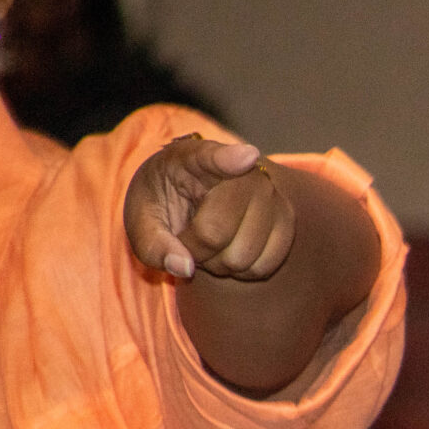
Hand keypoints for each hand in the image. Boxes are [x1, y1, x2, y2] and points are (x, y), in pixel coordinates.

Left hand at [125, 136, 298, 282]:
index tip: (247, 156)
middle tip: (187, 238)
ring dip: (220, 264)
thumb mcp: (142, 221)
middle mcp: (241, 171)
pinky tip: (232, 252)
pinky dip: (244, 272)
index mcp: (193, 158)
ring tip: (211, 244)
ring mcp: (270, 194)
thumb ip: (153, 244)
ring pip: (241, 256)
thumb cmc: (164, 207)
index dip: (230, 159)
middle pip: (214, 231)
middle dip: (194, 250)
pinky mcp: (287, 219)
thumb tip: (184, 268)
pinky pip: (264, 266)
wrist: (195, 201)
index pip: (213, 158)